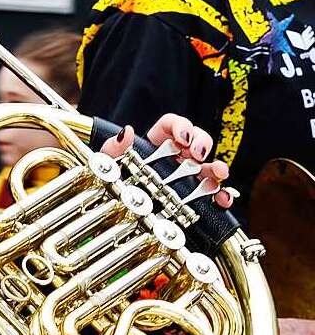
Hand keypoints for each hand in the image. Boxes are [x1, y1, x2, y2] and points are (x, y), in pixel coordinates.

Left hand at [99, 113, 234, 207]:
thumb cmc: (116, 181)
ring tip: (219, 172)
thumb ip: (114, 148)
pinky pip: (213, 193)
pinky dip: (221, 196)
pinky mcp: (194, 195)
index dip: (181, 126)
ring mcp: (188, 175)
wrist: (121, 209)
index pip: (173, 125)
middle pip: (196, 140)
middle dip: (201, 143)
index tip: (182, 136)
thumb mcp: (111, 164)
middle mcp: (176, 156)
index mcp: (157, 143)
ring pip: (209, 165)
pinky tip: (222, 199)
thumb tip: (126, 132)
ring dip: (217, 167)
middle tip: (196, 154)